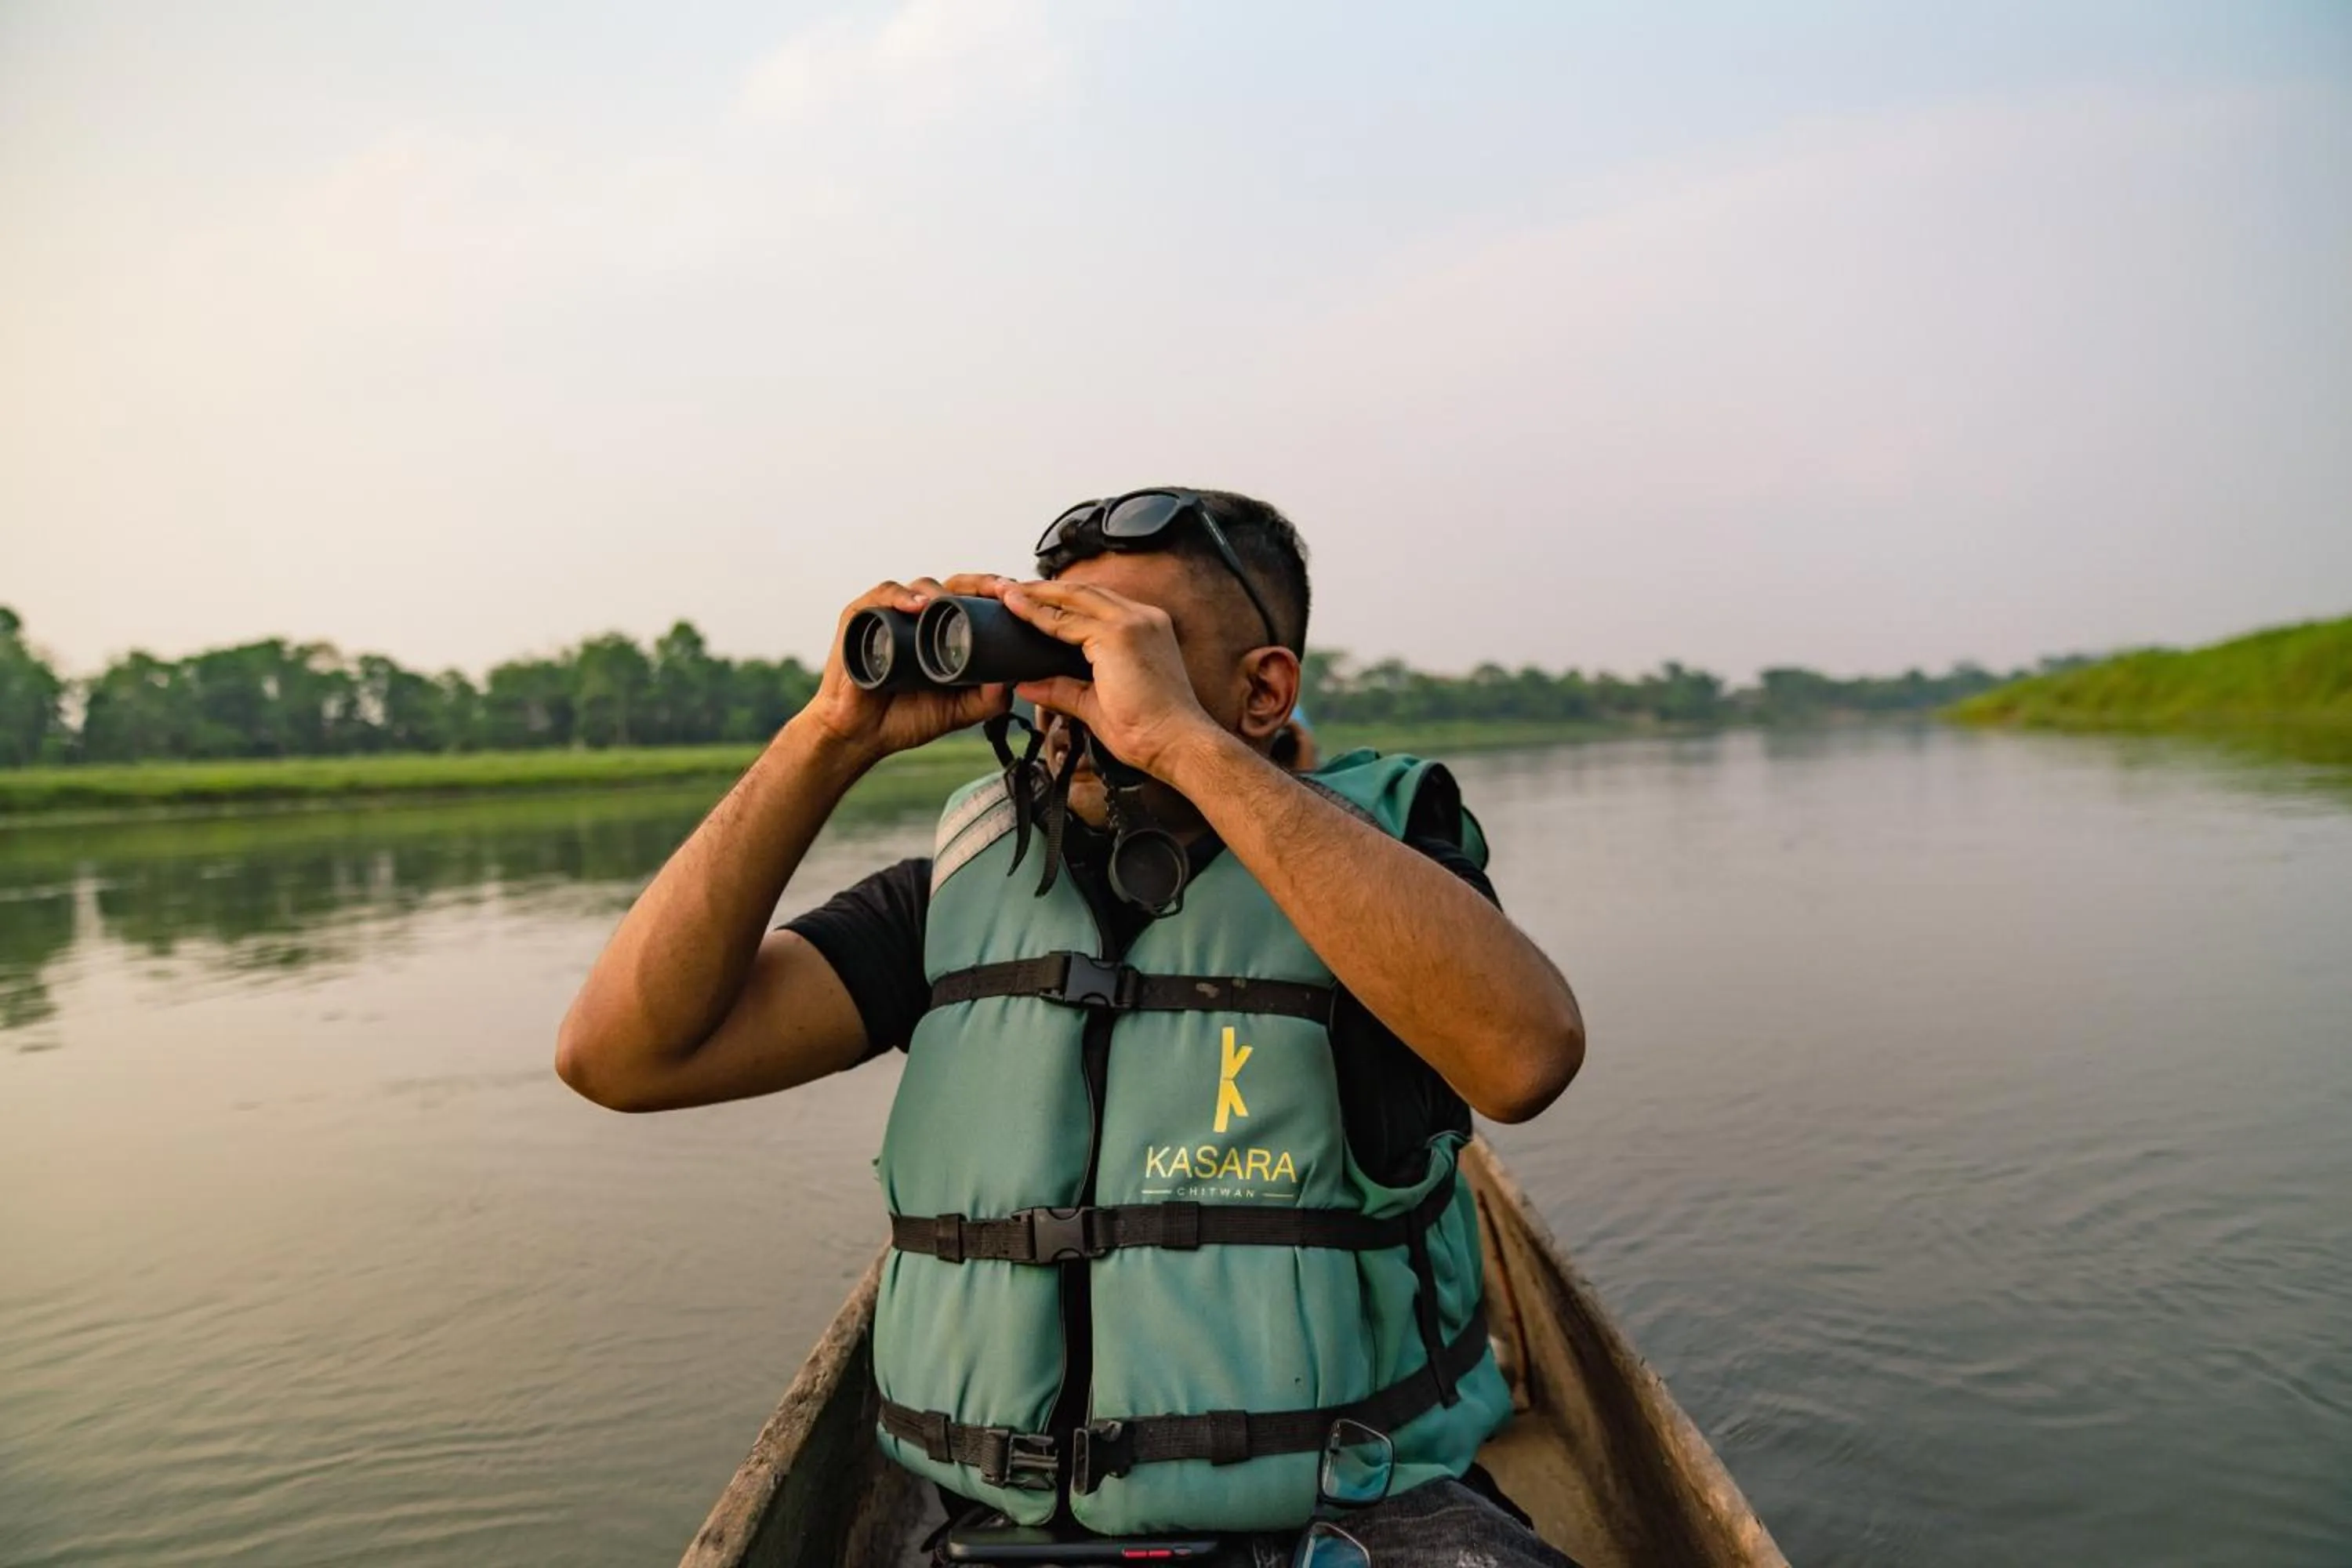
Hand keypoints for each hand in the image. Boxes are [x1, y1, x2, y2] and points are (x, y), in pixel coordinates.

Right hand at [795, 574, 1014, 765]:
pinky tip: (917, 606)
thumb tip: (1014, 680)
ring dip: (942, 591)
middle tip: (1002, 591)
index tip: (1023, 598)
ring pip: (921, 587)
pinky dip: (900, 596)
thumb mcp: (958, 711)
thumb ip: (987, 699)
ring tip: (956, 604)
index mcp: (944, 629)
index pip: (976, 600)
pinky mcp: (860, 618)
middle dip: (981, 584)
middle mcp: (920, 615)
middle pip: (955, 586)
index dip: (998, 595)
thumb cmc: (906, 718)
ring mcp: (891, 613)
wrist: (861, 735)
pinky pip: (881, 597)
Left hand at [999, 579, 1222, 780]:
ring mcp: (1132, 623)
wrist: (1176, 744)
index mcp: (1146, 628)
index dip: (1060, 601)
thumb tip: (1027, 685)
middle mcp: (1143, 617)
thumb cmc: (1148, 731)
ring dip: (1036, 595)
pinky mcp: (1118, 635)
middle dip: (1042, 589)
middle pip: (1082, 592)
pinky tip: (1016, 611)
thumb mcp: (1096, 703)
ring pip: (1074, 598)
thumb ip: (1062, 689)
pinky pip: (1068, 621)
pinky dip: (1039, 615)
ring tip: (1005, 593)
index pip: (1095, 604)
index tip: (1030, 602)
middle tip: (1007, 588)